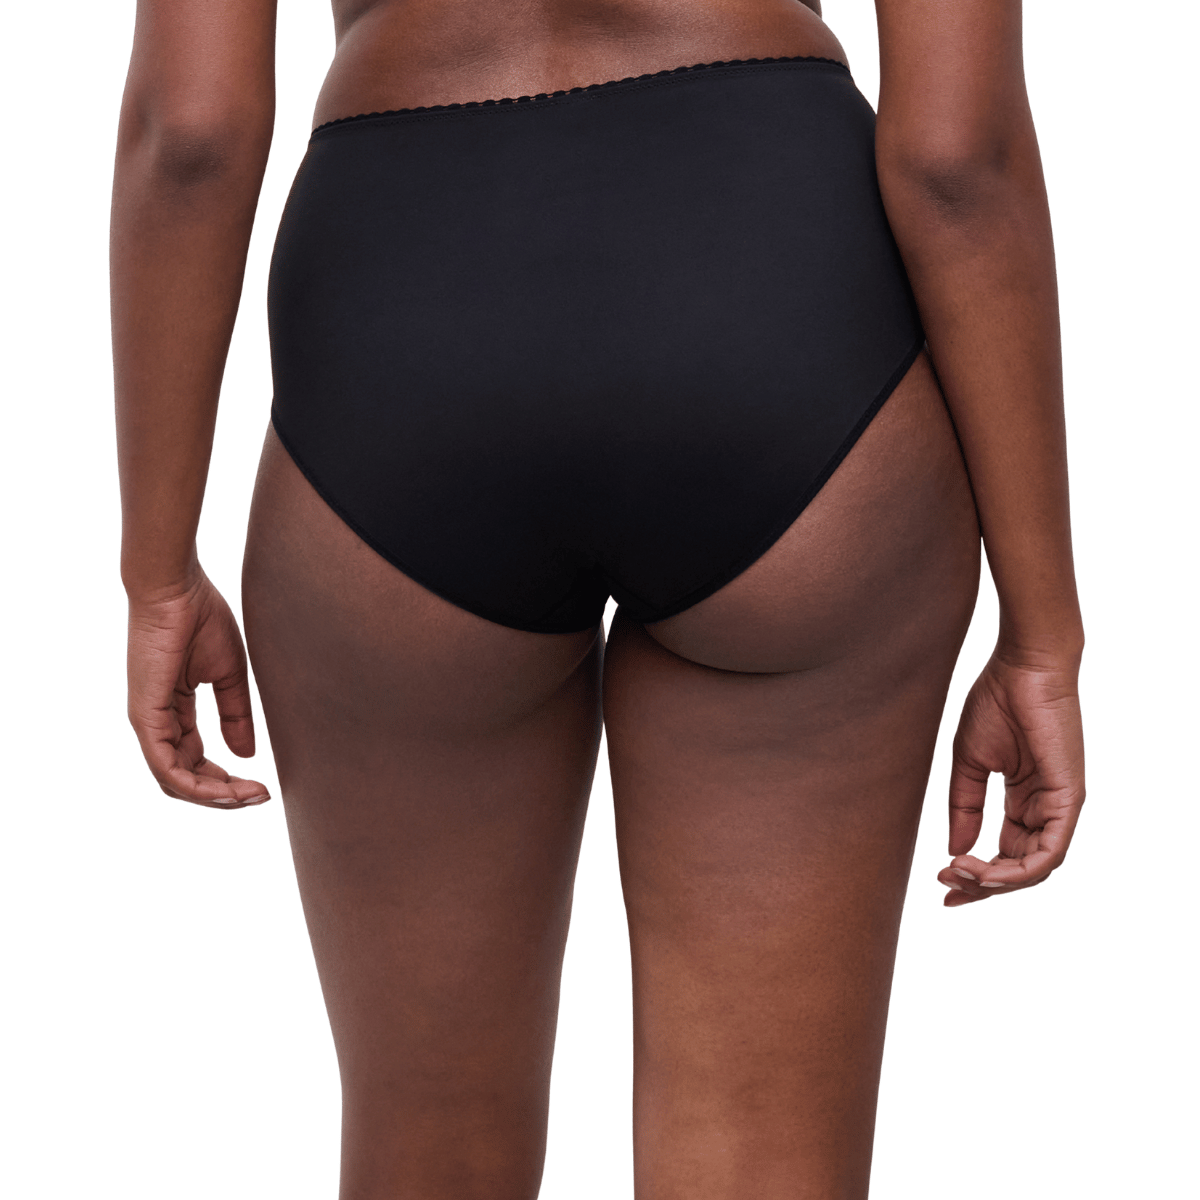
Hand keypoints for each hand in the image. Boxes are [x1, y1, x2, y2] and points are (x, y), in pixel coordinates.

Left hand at [127, 569, 269, 808]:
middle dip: (223, 795)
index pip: (194, 761)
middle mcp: (156, 721)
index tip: (262, 786)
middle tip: (259, 798)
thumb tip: (245, 753)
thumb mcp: (229, 674)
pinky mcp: (144, 717)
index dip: (226, 779)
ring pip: (174, 780)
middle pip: (184, 778)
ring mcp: (147, 721)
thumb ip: (235, 715)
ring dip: (213, 796)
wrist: (176, 588)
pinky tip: (226, 789)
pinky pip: (166, 767)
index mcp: (174, 710)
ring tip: (249, 798)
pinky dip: (196, 785)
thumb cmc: (200, 617)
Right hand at [939, 650, 1083, 905]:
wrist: (1022, 666)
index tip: (940, 878)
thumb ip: (964, 807)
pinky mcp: (1069, 799)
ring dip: (995, 882)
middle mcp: (1045, 809)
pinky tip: (986, 870)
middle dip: (981, 885)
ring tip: (960, 872)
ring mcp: (1060, 806)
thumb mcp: (969, 762)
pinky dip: (1019, 870)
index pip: (1005, 854)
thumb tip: (955, 850)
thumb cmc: (997, 701)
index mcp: (1024, 800)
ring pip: (1035, 869)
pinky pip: (1051, 852)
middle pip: (1019, 869)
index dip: (975, 874)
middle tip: (945, 882)